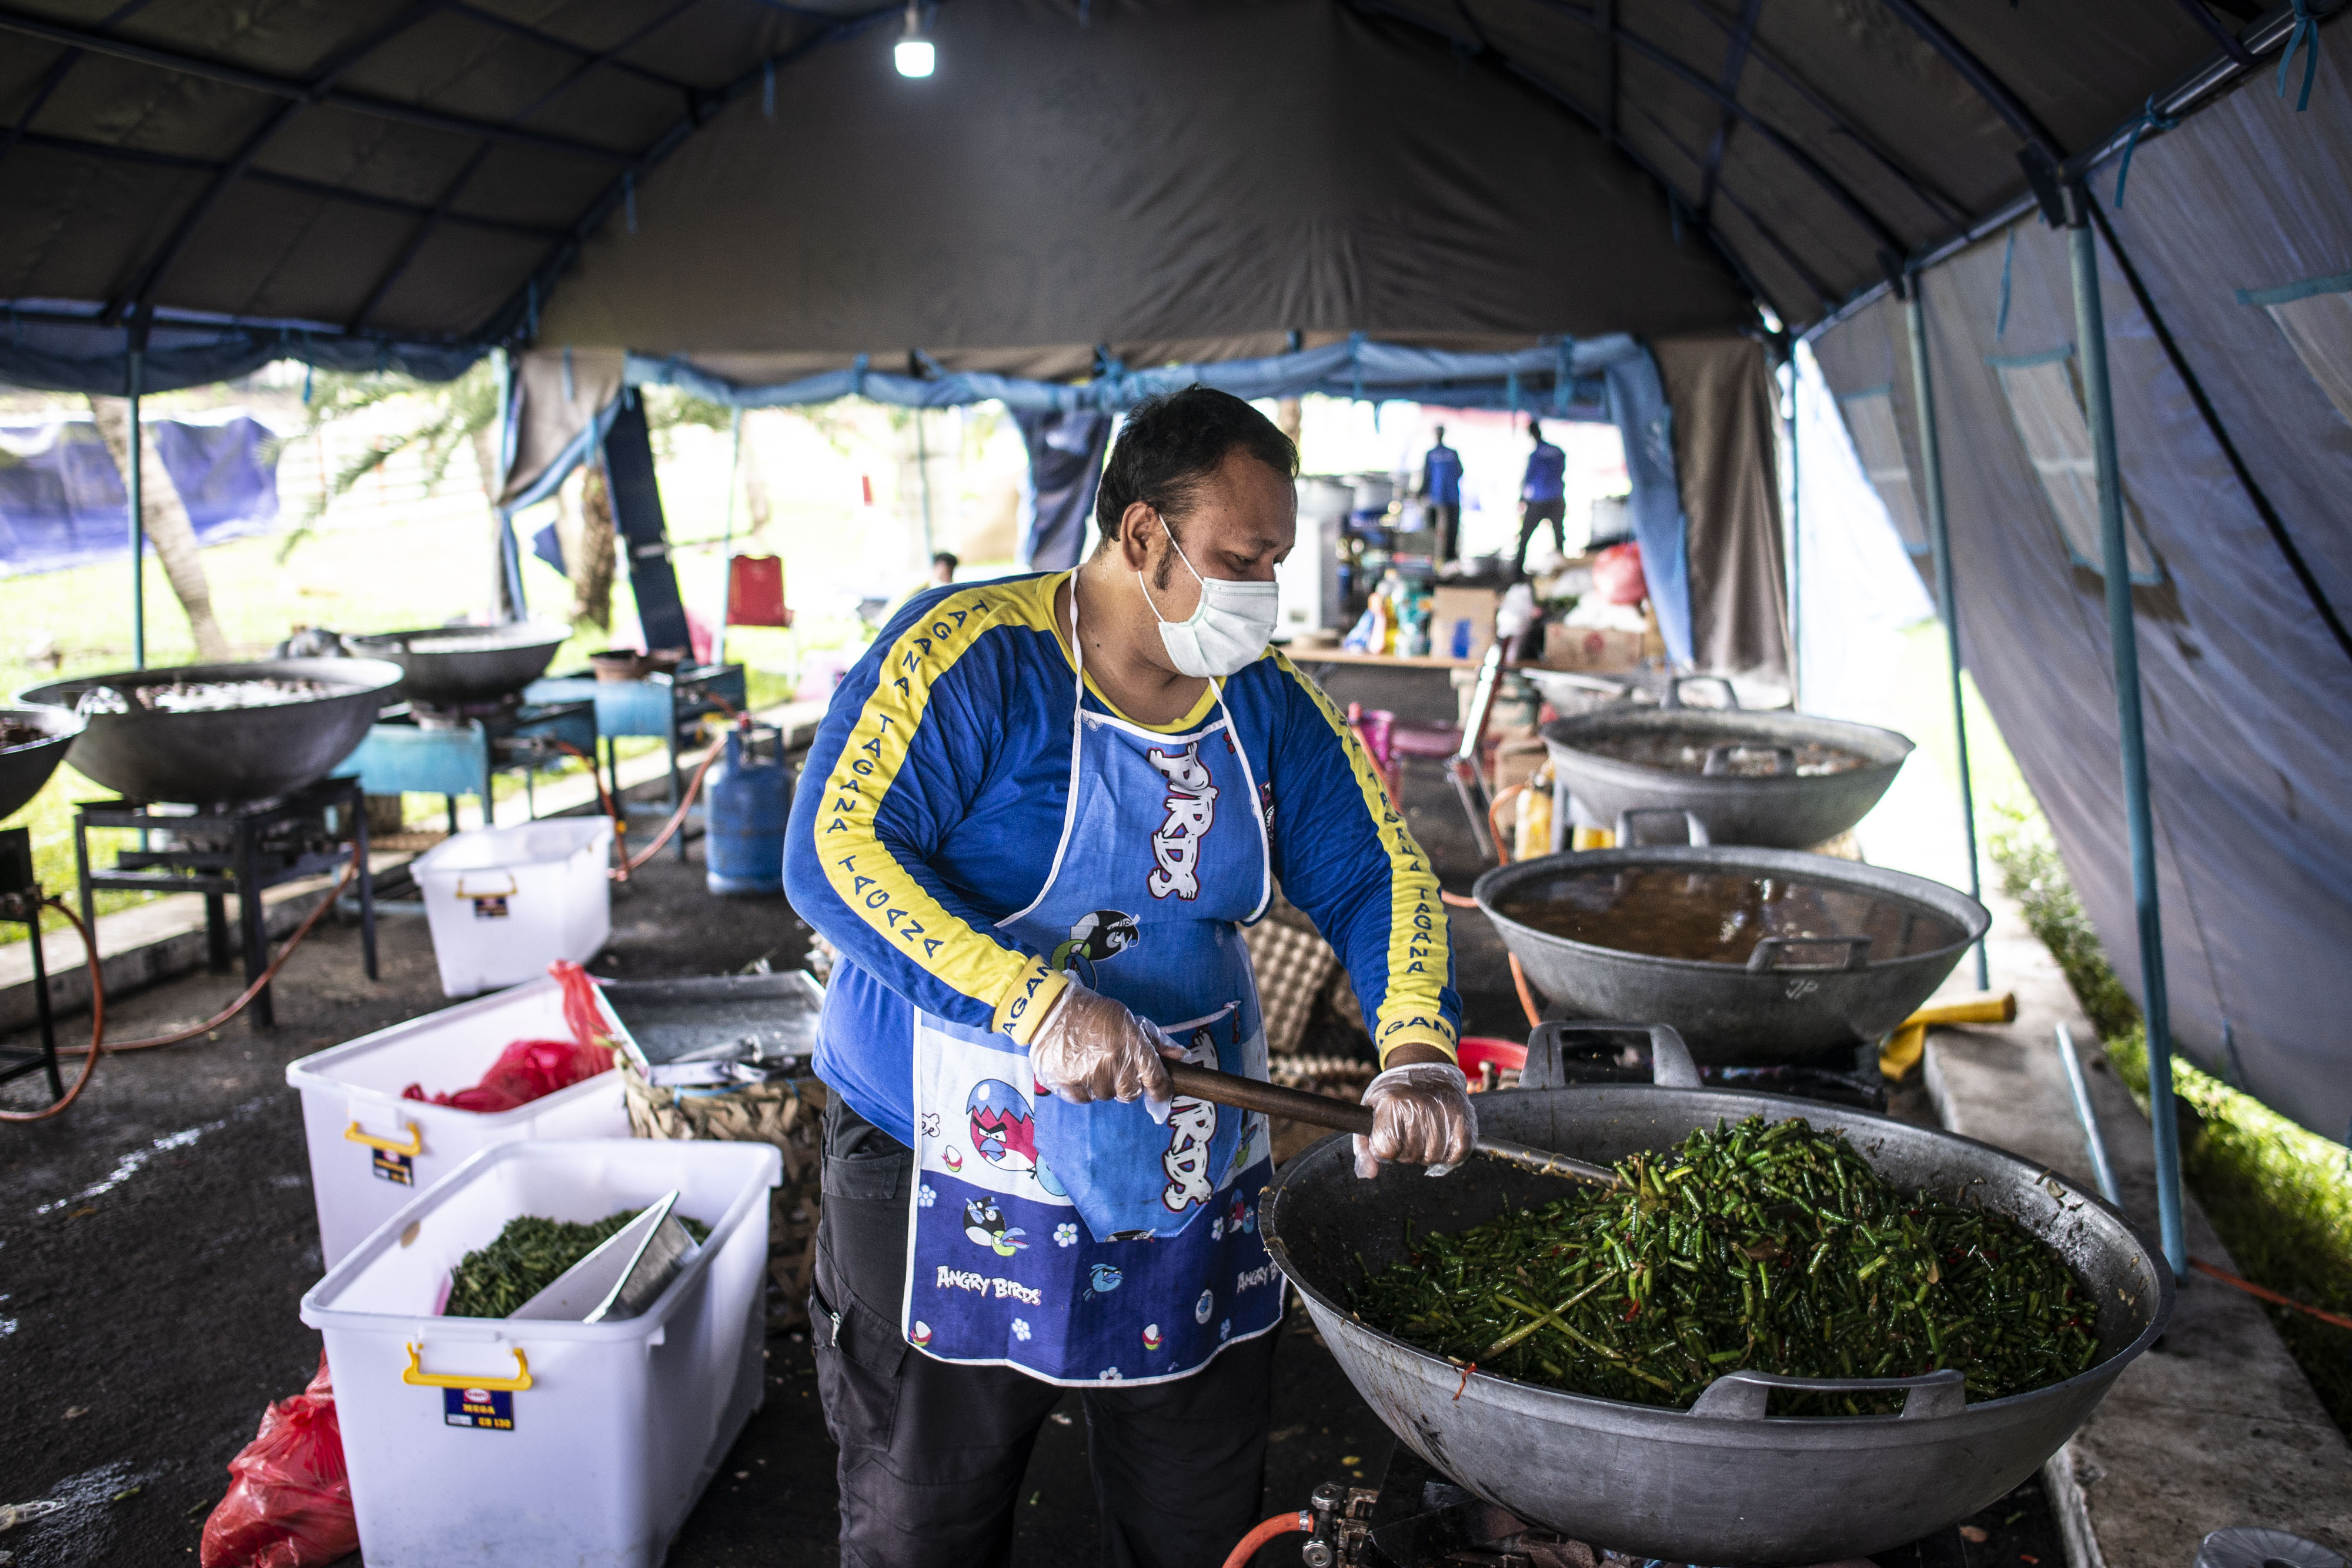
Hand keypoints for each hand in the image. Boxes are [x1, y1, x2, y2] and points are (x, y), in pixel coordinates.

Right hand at [1028, 981, 1173, 1109]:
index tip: (1159, 1091)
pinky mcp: (1067, 1085)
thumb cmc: (1095, 1014)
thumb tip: (1181, 1057)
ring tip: (1093, 1063)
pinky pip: (1085, 1099)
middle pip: (1130, 1093)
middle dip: (1127, 1083)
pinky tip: (1078, 1069)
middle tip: (1116, 1066)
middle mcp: (1113, 1062)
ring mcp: (1089, 1076)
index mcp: (1132, 1044)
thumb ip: (1156, 1041)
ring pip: (1107, 1096)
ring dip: (1104, 1084)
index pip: (1156, 1080)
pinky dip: (1084, 1089)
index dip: (1161, 1091)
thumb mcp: (1129, 1020)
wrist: (1051, 1010)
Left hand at [1353, 1062, 1475, 1178]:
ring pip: (1433, 1158)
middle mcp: (1418, 1106)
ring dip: (1426, 1154)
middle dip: (1405, 1152)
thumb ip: (1364, 1145)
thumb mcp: (1371, 1110)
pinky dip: (1449, 1155)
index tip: (1387, 1138)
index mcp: (1391, 1103)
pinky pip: (1457, 1153)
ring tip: (1423, 1135)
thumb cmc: (1394, 1093)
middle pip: (1410, 1156)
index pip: (1385, 1150)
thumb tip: (1368, 1174)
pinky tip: (1441, 1142)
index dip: (1385, 1150)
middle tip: (1407, 1134)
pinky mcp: (1464, 1116)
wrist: (1424, 1065)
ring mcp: (1443, 1111)